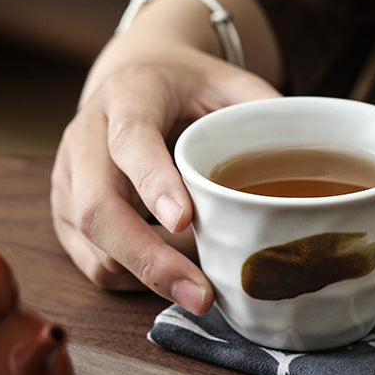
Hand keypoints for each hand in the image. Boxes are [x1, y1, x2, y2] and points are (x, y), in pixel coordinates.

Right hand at [51, 20, 280, 314]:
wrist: (132, 78)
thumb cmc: (186, 86)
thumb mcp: (228, 81)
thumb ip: (263, 111)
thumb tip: (311, 158)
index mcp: (128, 95)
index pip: (132, 140)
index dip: (155, 183)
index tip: (188, 222)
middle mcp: (85, 136)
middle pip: (97, 207)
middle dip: (148, 259)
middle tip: (201, 295)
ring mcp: (68, 177)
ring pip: (91, 244)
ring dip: (144, 276)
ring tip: (199, 288)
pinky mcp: (64, 210)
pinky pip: (90, 260)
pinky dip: (132, 278)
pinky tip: (169, 273)